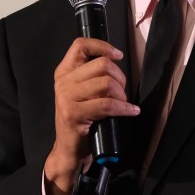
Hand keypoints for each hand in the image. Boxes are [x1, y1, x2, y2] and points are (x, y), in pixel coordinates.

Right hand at [45, 38, 137, 194]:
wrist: (68, 149)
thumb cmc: (81, 119)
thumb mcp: (82, 92)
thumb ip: (91, 75)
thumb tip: (116, 60)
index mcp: (64, 71)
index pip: (80, 45)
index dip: (102, 46)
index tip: (118, 56)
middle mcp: (63, 81)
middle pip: (102, 64)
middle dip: (120, 77)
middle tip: (122, 92)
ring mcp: (67, 97)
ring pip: (106, 83)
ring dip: (122, 94)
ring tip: (123, 103)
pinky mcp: (74, 114)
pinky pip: (108, 104)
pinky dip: (124, 107)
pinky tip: (131, 111)